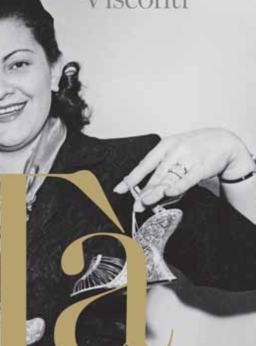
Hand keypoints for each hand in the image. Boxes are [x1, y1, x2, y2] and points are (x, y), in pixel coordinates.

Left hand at [114, 128, 254, 210]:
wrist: (224, 141)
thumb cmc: (196, 149)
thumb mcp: (176, 152)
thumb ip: (162, 170)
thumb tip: (146, 191)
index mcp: (166, 145)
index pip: (145, 163)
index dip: (132, 177)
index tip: (120, 189)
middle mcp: (176, 150)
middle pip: (156, 174)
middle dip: (145, 191)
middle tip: (136, 204)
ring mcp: (189, 157)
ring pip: (170, 178)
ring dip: (156, 192)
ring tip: (145, 203)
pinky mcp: (202, 166)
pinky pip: (188, 179)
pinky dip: (178, 186)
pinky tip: (169, 193)